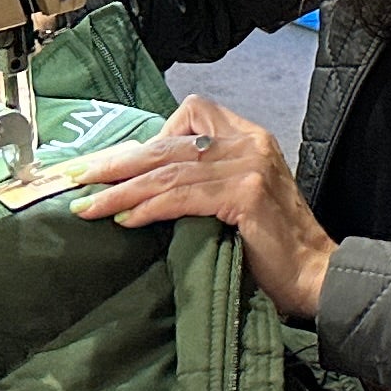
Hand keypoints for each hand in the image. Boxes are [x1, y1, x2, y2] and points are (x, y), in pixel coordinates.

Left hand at [69, 100, 337, 316]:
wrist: (314, 275)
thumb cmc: (272, 246)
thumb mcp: (236, 199)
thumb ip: (202, 182)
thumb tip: (140, 185)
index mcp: (248, 137)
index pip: (190, 114)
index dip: (146, 138)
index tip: (109, 164)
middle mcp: (250, 143)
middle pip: (169, 144)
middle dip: (117, 162)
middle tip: (76, 178)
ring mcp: (250, 166)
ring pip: (169, 171)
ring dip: (121, 190)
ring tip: (88, 206)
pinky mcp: (247, 195)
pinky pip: (183, 196)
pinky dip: (149, 207)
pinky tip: (124, 219)